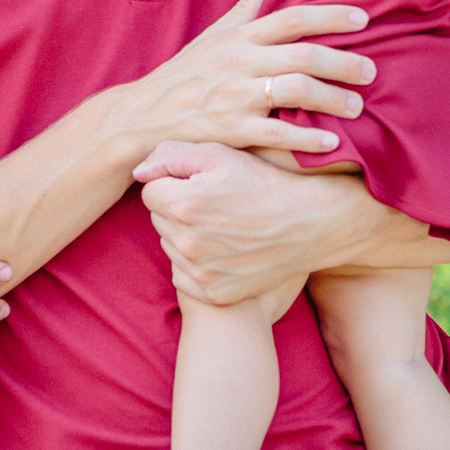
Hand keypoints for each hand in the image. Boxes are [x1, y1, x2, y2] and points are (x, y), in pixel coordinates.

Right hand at [120, 0, 373, 157]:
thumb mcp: (213, 36)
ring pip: (296, 91)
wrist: (143, 116)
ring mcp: (234, 96)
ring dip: (333, 99)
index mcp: (239, 37)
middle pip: (304, 55)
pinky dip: (308, 138)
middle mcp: (239, 62)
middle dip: (344, 63)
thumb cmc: (184, 75)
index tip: (364, 19)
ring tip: (357, 107)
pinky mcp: (231, 130)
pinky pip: (278, 134)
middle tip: (371, 71)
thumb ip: (246, 8)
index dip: (331, 16)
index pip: (292, 18)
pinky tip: (331, 143)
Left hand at [135, 141, 364, 308]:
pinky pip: (184, 276)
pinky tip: (225, 250)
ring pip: (171, 248)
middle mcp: (188, 243)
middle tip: (216, 203)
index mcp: (184, 204)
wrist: (312, 224)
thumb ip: (171, 156)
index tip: (202, 183)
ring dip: (186, 236)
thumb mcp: (221, 155)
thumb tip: (137, 172)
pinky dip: (197, 265)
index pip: (150, 192)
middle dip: (178, 209)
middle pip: (159, 221)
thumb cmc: (266, 183)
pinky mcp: (214, 293)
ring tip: (223, 225)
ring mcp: (201, 273)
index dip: (174, 183)